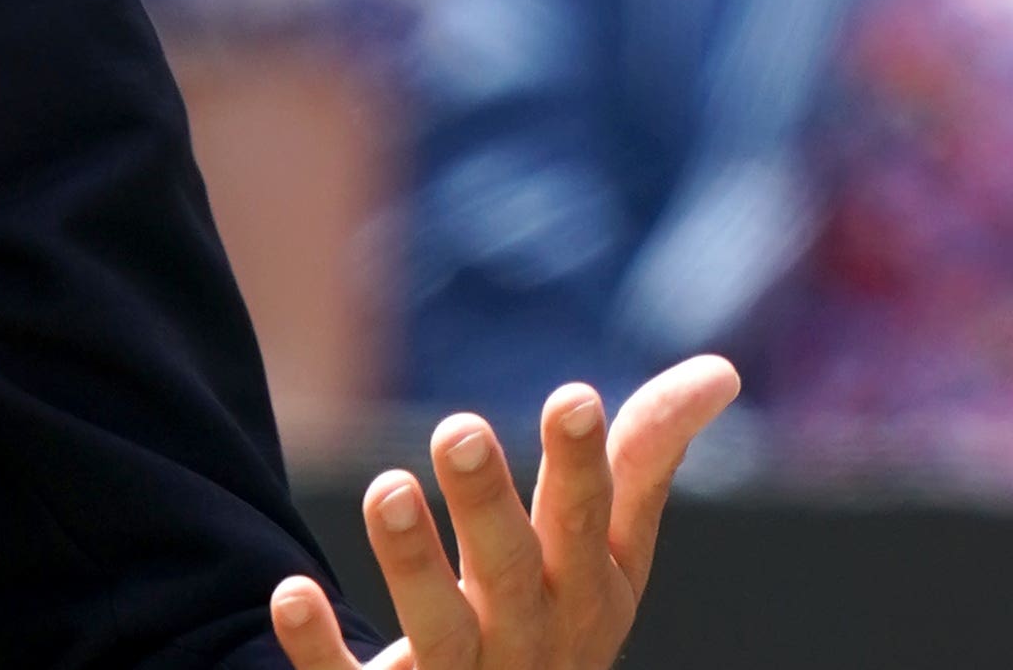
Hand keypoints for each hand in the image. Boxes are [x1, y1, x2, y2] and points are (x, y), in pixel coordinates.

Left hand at [270, 357, 741, 669]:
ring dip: (411, 562)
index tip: (574, 395)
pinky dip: (319, 646)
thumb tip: (721, 370)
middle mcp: (531, 639)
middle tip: (457, 428)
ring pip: (440, 628)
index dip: (582, 465)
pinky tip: (291, 591)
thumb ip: (643, 459)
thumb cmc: (560, 620)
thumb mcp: (607, 553)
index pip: (588, 522)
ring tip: (386, 486)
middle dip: (489, 506)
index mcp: (586, 592)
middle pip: (510, 571)